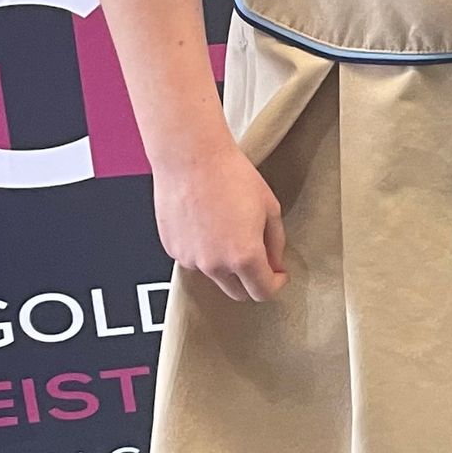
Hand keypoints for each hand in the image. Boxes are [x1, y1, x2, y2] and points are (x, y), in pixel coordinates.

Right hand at [154, 143, 287, 301]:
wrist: (192, 159)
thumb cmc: (233, 177)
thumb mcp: (270, 208)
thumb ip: (275, 242)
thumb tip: (274, 263)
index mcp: (244, 256)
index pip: (262, 292)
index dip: (275, 284)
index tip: (279, 273)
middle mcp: (215, 265)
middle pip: (237, 293)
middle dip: (252, 281)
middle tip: (260, 259)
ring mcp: (190, 260)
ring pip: (215, 275)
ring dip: (227, 264)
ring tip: (230, 229)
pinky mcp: (173, 251)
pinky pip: (195, 260)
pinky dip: (205, 252)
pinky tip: (208, 224)